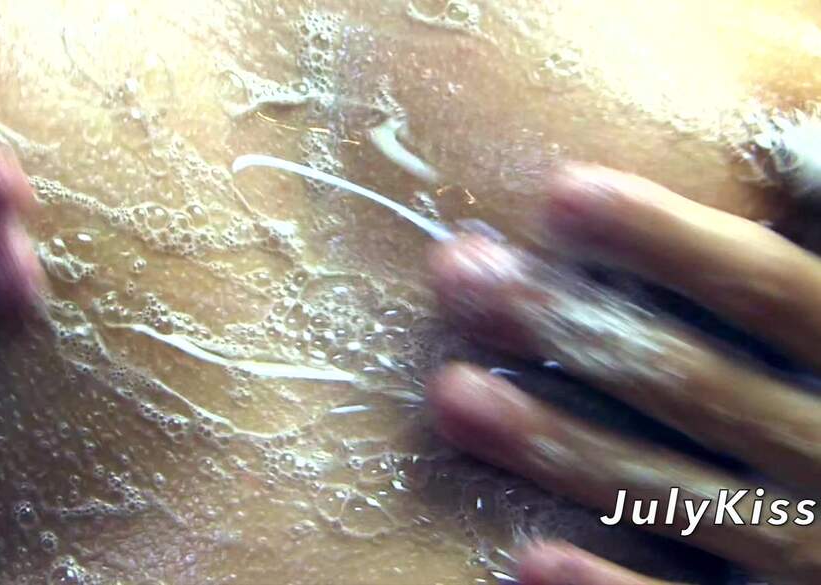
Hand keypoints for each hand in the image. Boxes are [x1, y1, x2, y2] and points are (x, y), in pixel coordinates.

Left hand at [426, 164, 820, 583]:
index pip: (765, 288)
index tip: (556, 192)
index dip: (664, 240)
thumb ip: (819, 227)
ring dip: (557, 445)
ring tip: (449, 393)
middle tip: (457, 275)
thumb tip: (779, 140)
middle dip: (571, 327)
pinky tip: (525, 560)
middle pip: (694, 383)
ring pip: (671, 494)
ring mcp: (808, 547)